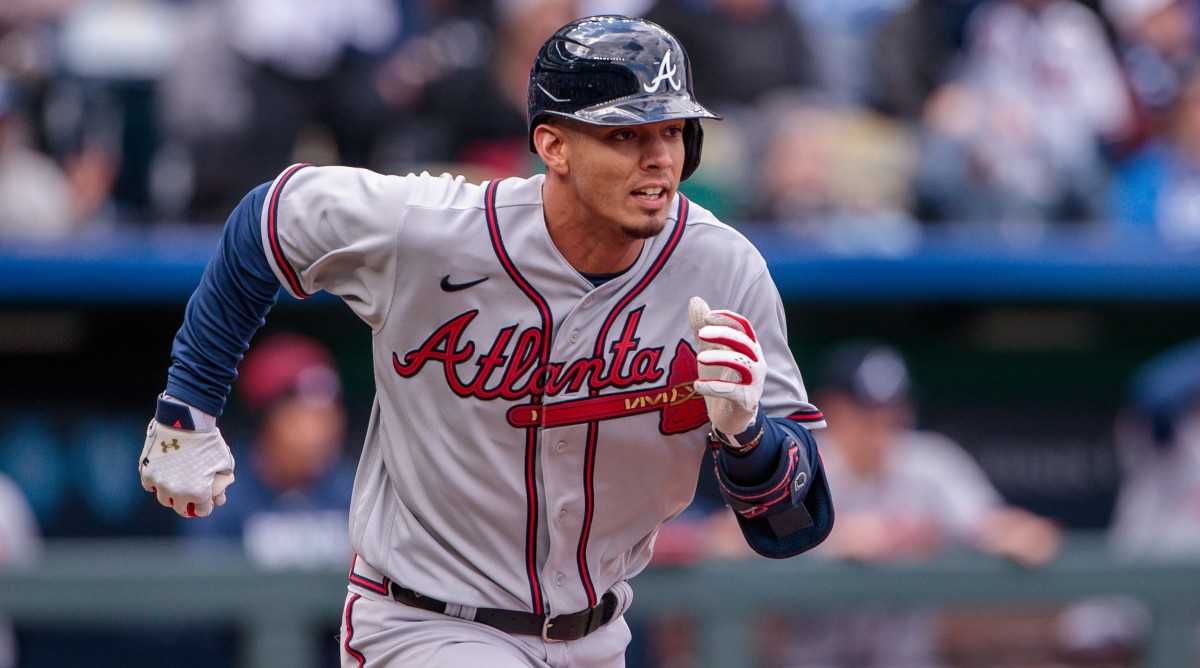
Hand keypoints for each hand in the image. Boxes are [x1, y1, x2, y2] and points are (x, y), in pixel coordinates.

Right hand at [139, 397, 234, 517]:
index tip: (205, 500)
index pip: (201, 511)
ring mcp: (160, 483)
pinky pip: (149, 485)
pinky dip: (156, 483)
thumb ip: (223, 482)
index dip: (205, 506)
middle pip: (180, 508)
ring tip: (176, 486)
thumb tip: (219, 497)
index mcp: (198, 493)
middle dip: (187, 503)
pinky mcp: (147, 472)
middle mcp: (177, 493)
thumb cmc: (208, 441)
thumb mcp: (225, 461)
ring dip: (170, 495)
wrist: (185, 422)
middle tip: (189, 496)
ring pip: (163, 499)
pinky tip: (164, 476)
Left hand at [688, 296, 765, 438]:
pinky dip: (715, 387)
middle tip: (701, 334)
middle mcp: (756, 362)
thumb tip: (695, 300)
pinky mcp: (747, 401)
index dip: (728, 318)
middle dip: (724, 334)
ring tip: (700, 357)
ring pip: (743, 364)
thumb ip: (703, 329)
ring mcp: (754, 382)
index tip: (708, 316)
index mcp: (749, 348)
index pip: (744, 326)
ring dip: (721, 357)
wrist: (732, 418)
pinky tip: (697, 386)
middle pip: (744, 341)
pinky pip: (733, 391)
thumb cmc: (723, 379)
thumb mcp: (710, 351)